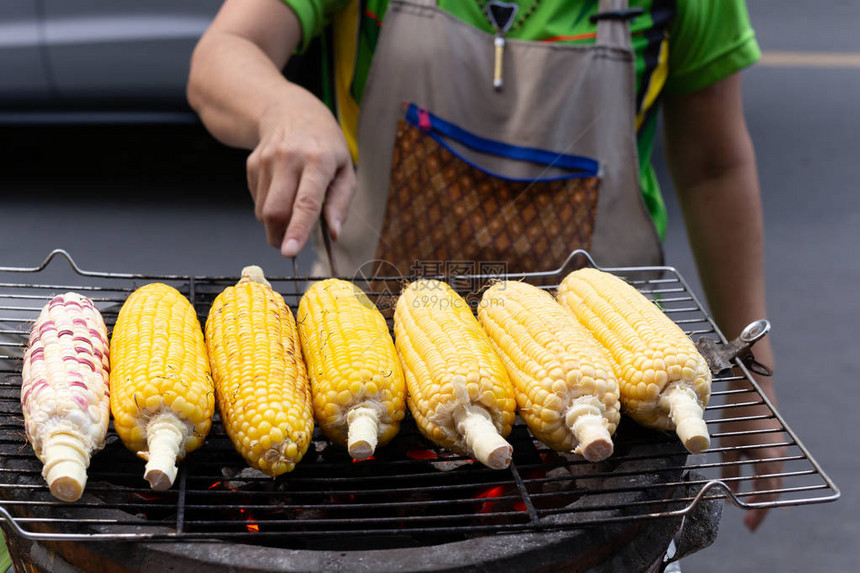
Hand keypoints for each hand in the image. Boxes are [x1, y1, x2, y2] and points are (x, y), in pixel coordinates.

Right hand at [247, 95, 354, 256]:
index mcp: (318, 161)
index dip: (298, 230)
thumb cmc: (325, 144)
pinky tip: (282, 192)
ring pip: (263, 210)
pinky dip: (269, 207)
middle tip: (289, 246)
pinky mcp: (253, 164)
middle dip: (280, 236)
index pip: (306, 202)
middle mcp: (289, 158)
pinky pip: (257, 200)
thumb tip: (334, 233)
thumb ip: (341, 203)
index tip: (290, 252)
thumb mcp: (345, 169)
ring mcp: (267, 160)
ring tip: (290, 214)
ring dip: (275, 224)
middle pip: (276, 210)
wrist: (290, 110)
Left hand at [718, 381, 785, 530]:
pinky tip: (755, 487)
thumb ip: (730, 470)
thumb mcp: (730, 444)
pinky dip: (765, 481)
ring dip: (763, 494)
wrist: (753, 388)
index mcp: (771, 458)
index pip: (769, 493)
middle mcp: (780, 456)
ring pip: (774, 480)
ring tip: (750, 508)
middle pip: (773, 489)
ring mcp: (780, 450)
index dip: (760, 511)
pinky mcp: (775, 444)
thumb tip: (729, 493)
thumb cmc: (739, 414)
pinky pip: (772, 469)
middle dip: (762, 506)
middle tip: (748, 522)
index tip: (749, 525)